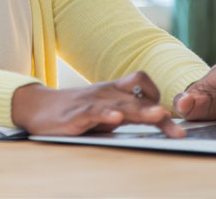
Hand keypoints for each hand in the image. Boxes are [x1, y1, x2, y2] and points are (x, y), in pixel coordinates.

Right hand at [11, 71, 184, 137]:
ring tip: (158, 116)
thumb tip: (159, 119)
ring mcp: (92, 102)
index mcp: (114, 90)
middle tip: (178, 132)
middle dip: (160, 115)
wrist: (36, 106)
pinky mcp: (76, 114)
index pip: (142, 82)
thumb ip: (127, 112)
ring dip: (141, 111)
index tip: (168, 115)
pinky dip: (105, 114)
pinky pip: (94, 112)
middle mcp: (106, 92)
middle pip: (139, 99)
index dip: (158, 95)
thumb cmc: (74, 110)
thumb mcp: (104, 109)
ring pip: (121, 104)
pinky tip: (115, 119)